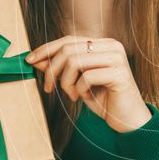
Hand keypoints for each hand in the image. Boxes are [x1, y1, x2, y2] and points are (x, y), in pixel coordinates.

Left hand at [26, 36, 151, 132]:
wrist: (128, 120)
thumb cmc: (104, 100)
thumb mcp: (77, 82)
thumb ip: (61, 68)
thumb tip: (36, 60)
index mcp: (103, 44)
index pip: (68, 39)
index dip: (47, 49)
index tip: (30, 60)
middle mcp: (112, 46)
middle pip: (68, 49)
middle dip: (52, 69)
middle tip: (48, 88)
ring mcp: (117, 58)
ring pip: (74, 62)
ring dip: (65, 82)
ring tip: (71, 95)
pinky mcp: (119, 74)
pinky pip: (86, 78)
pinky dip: (79, 90)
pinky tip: (85, 97)